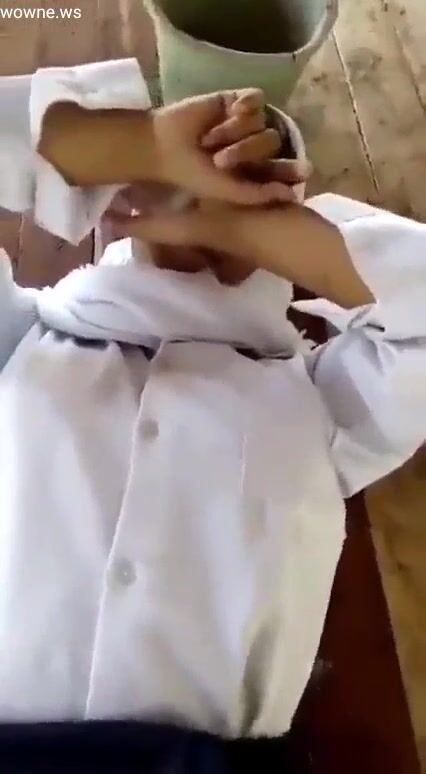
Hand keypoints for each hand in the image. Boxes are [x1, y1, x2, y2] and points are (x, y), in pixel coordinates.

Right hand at [151, 88, 299, 204]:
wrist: (164, 148)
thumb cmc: (194, 175)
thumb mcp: (227, 192)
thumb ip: (259, 194)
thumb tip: (294, 195)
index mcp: (255, 170)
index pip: (284, 167)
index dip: (293, 168)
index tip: (304, 171)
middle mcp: (254, 145)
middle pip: (271, 142)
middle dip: (245, 151)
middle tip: (219, 160)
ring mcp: (245, 122)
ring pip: (261, 121)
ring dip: (235, 132)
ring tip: (210, 140)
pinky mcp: (234, 99)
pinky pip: (255, 99)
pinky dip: (244, 107)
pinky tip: (230, 112)